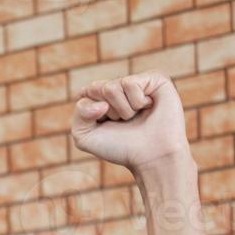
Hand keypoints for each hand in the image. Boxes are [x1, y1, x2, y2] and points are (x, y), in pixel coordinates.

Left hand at [71, 73, 190, 176]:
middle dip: (106, 112)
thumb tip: (103, 102)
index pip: (82, 94)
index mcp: (102, 97)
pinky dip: (137, 102)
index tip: (104, 125)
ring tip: (136, 116)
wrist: (150, 156)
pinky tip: (148, 107)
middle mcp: (119, 86)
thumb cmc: (120, 147)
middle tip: (122, 121)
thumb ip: (80, 113)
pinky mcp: (154, 77)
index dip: (89, 114)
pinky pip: (129, 84)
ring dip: (122, 110)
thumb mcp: (85, 136)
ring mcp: (136, 81)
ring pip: (111, 88)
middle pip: (94, 88)